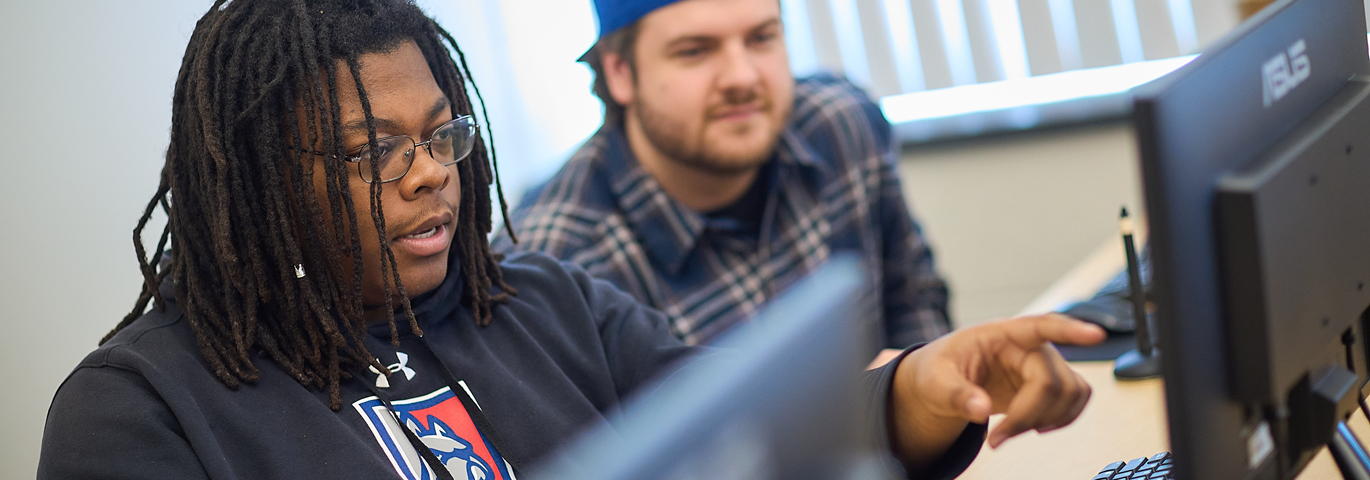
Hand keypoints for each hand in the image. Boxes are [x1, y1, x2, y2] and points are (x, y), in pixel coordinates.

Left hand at [886, 313, 1104, 469]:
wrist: (944, 380)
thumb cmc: (940, 370)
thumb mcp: (935, 381)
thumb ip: (955, 394)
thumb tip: (979, 409)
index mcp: (1000, 333)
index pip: (1040, 325)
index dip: (1070, 330)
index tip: (1096, 334)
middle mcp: (1029, 346)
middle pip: (1054, 382)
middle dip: (1029, 416)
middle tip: (998, 438)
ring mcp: (1043, 364)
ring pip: (1071, 394)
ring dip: (1045, 421)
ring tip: (1010, 431)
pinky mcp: (1050, 382)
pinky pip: (1075, 401)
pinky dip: (1060, 420)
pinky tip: (1033, 427)